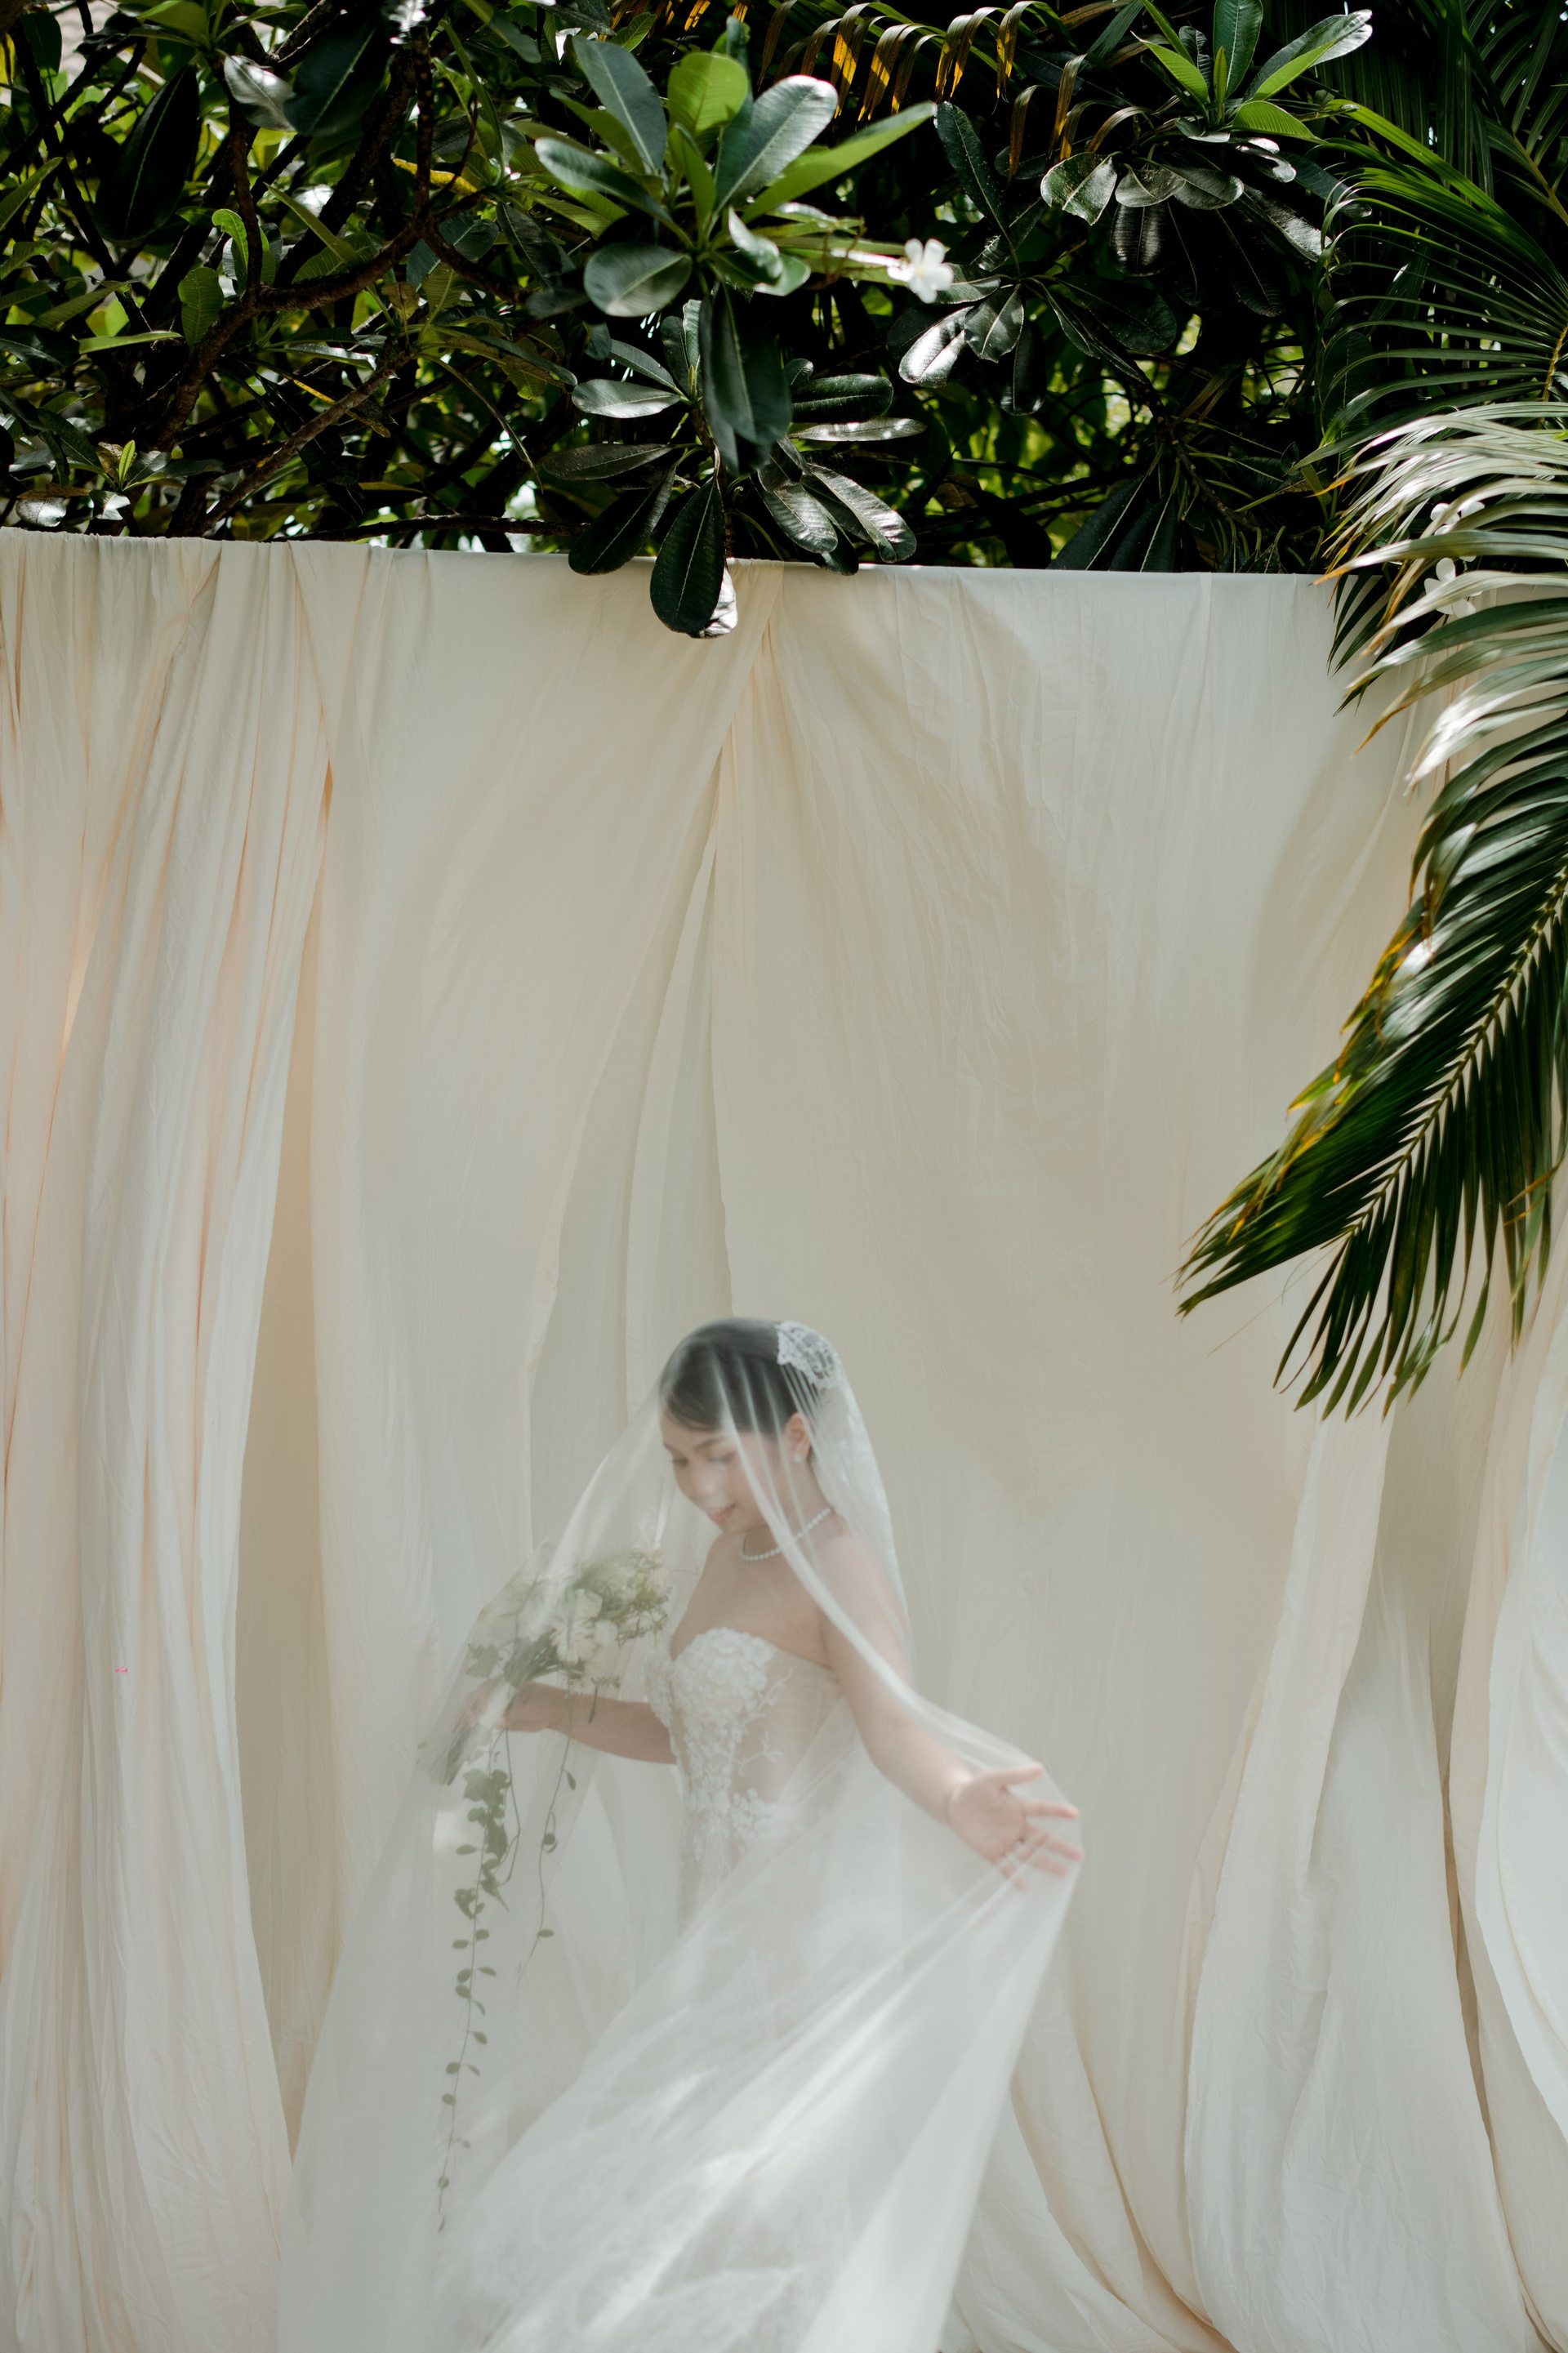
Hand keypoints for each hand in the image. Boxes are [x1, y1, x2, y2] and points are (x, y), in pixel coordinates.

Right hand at [461, 1680, 561, 1733]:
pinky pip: (486, 1721)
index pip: (487, 1687)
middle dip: (472, 1707)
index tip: (484, 1709)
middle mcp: (497, 1692)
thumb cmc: (543, 1702)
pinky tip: (472, 1731)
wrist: (553, 1713)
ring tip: (472, 1726)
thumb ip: (513, 1713)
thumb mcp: (529, 1705)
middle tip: (473, 1721)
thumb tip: (496, 1723)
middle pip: (478, 1697)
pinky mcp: (499, 1718)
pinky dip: (478, 1725)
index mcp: (504, 1683)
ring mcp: (497, 1705)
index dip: (481, 1696)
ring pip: (478, 1709)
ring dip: (471, 1716)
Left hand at [943, 1764, 1082, 1886]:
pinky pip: (1005, 1866)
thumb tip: (1040, 1768)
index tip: (1076, 1814)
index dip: (1057, 1811)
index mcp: (1018, 1807)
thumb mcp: (992, 1778)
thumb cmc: (975, 1788)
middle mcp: (1016, 1826)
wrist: (954, 1804)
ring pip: (1029, 1854)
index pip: (1041, 1809)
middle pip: (1042, 1838)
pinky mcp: (991, 1852)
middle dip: (1060, 1847)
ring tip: (1063, 1872)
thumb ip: (1014, 1775)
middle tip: (1080, 1856)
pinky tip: (1025, 1886)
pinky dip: (1014, 1876)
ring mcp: (1005, 1840)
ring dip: (1045, 1863)